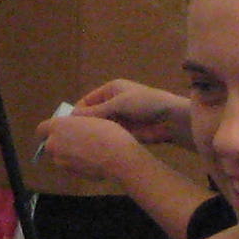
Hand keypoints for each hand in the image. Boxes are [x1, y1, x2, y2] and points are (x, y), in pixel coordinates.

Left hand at [34, 107, 151, 185]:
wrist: (118, 157)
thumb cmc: (106, 133)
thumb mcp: (91, 119)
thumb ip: (75, 125)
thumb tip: (73, 128)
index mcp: (57, 126)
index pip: (41, 129)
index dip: (48, 130)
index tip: (57, 130)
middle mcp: (54, 144)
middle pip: (51, 144)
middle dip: (60, 142)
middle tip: (77, 139)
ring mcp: (61, 161)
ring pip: (61, 156)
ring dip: (69, 153)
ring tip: (88, 149)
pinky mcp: (70, 173)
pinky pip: (70, 166)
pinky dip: (78, 163)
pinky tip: (92, 159)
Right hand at [71, 78, 191, 147]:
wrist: (170, 119)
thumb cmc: (145, 104)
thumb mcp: (119, 104)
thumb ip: (96, 111)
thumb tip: (72, 117)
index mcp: (111, 90)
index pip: (87, 101)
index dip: (77, 112)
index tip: (68, 126)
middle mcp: (113, 103)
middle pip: (92, 115)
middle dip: (84, 125)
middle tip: (71, 139)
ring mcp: (119, 118)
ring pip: (100, 127)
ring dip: (94, 134)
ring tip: (81, 145)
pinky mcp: (125, 131)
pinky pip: (109, 135)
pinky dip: (103, 140)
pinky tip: (94, 149)